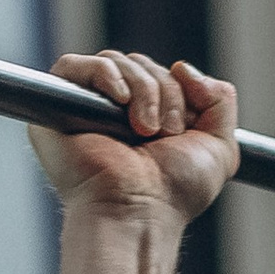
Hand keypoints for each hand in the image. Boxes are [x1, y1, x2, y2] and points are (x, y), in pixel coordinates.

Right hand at [29, 49, 237, 221]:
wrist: (140, 212)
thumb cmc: (173, 192)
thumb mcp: (220, 146)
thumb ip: (220, 99)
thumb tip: (182, 67)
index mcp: (146, 117)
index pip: (161, 72)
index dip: (179, 89)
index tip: (182, 128)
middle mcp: (113, 112)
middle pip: (140, 63)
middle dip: (164, 91)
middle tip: (164, 133)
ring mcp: (83, 109)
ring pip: (114, 61)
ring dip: (142, 89)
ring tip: (143, 130)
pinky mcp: (54, 109)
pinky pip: (71, 66)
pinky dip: (103, 74)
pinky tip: (119, 101)